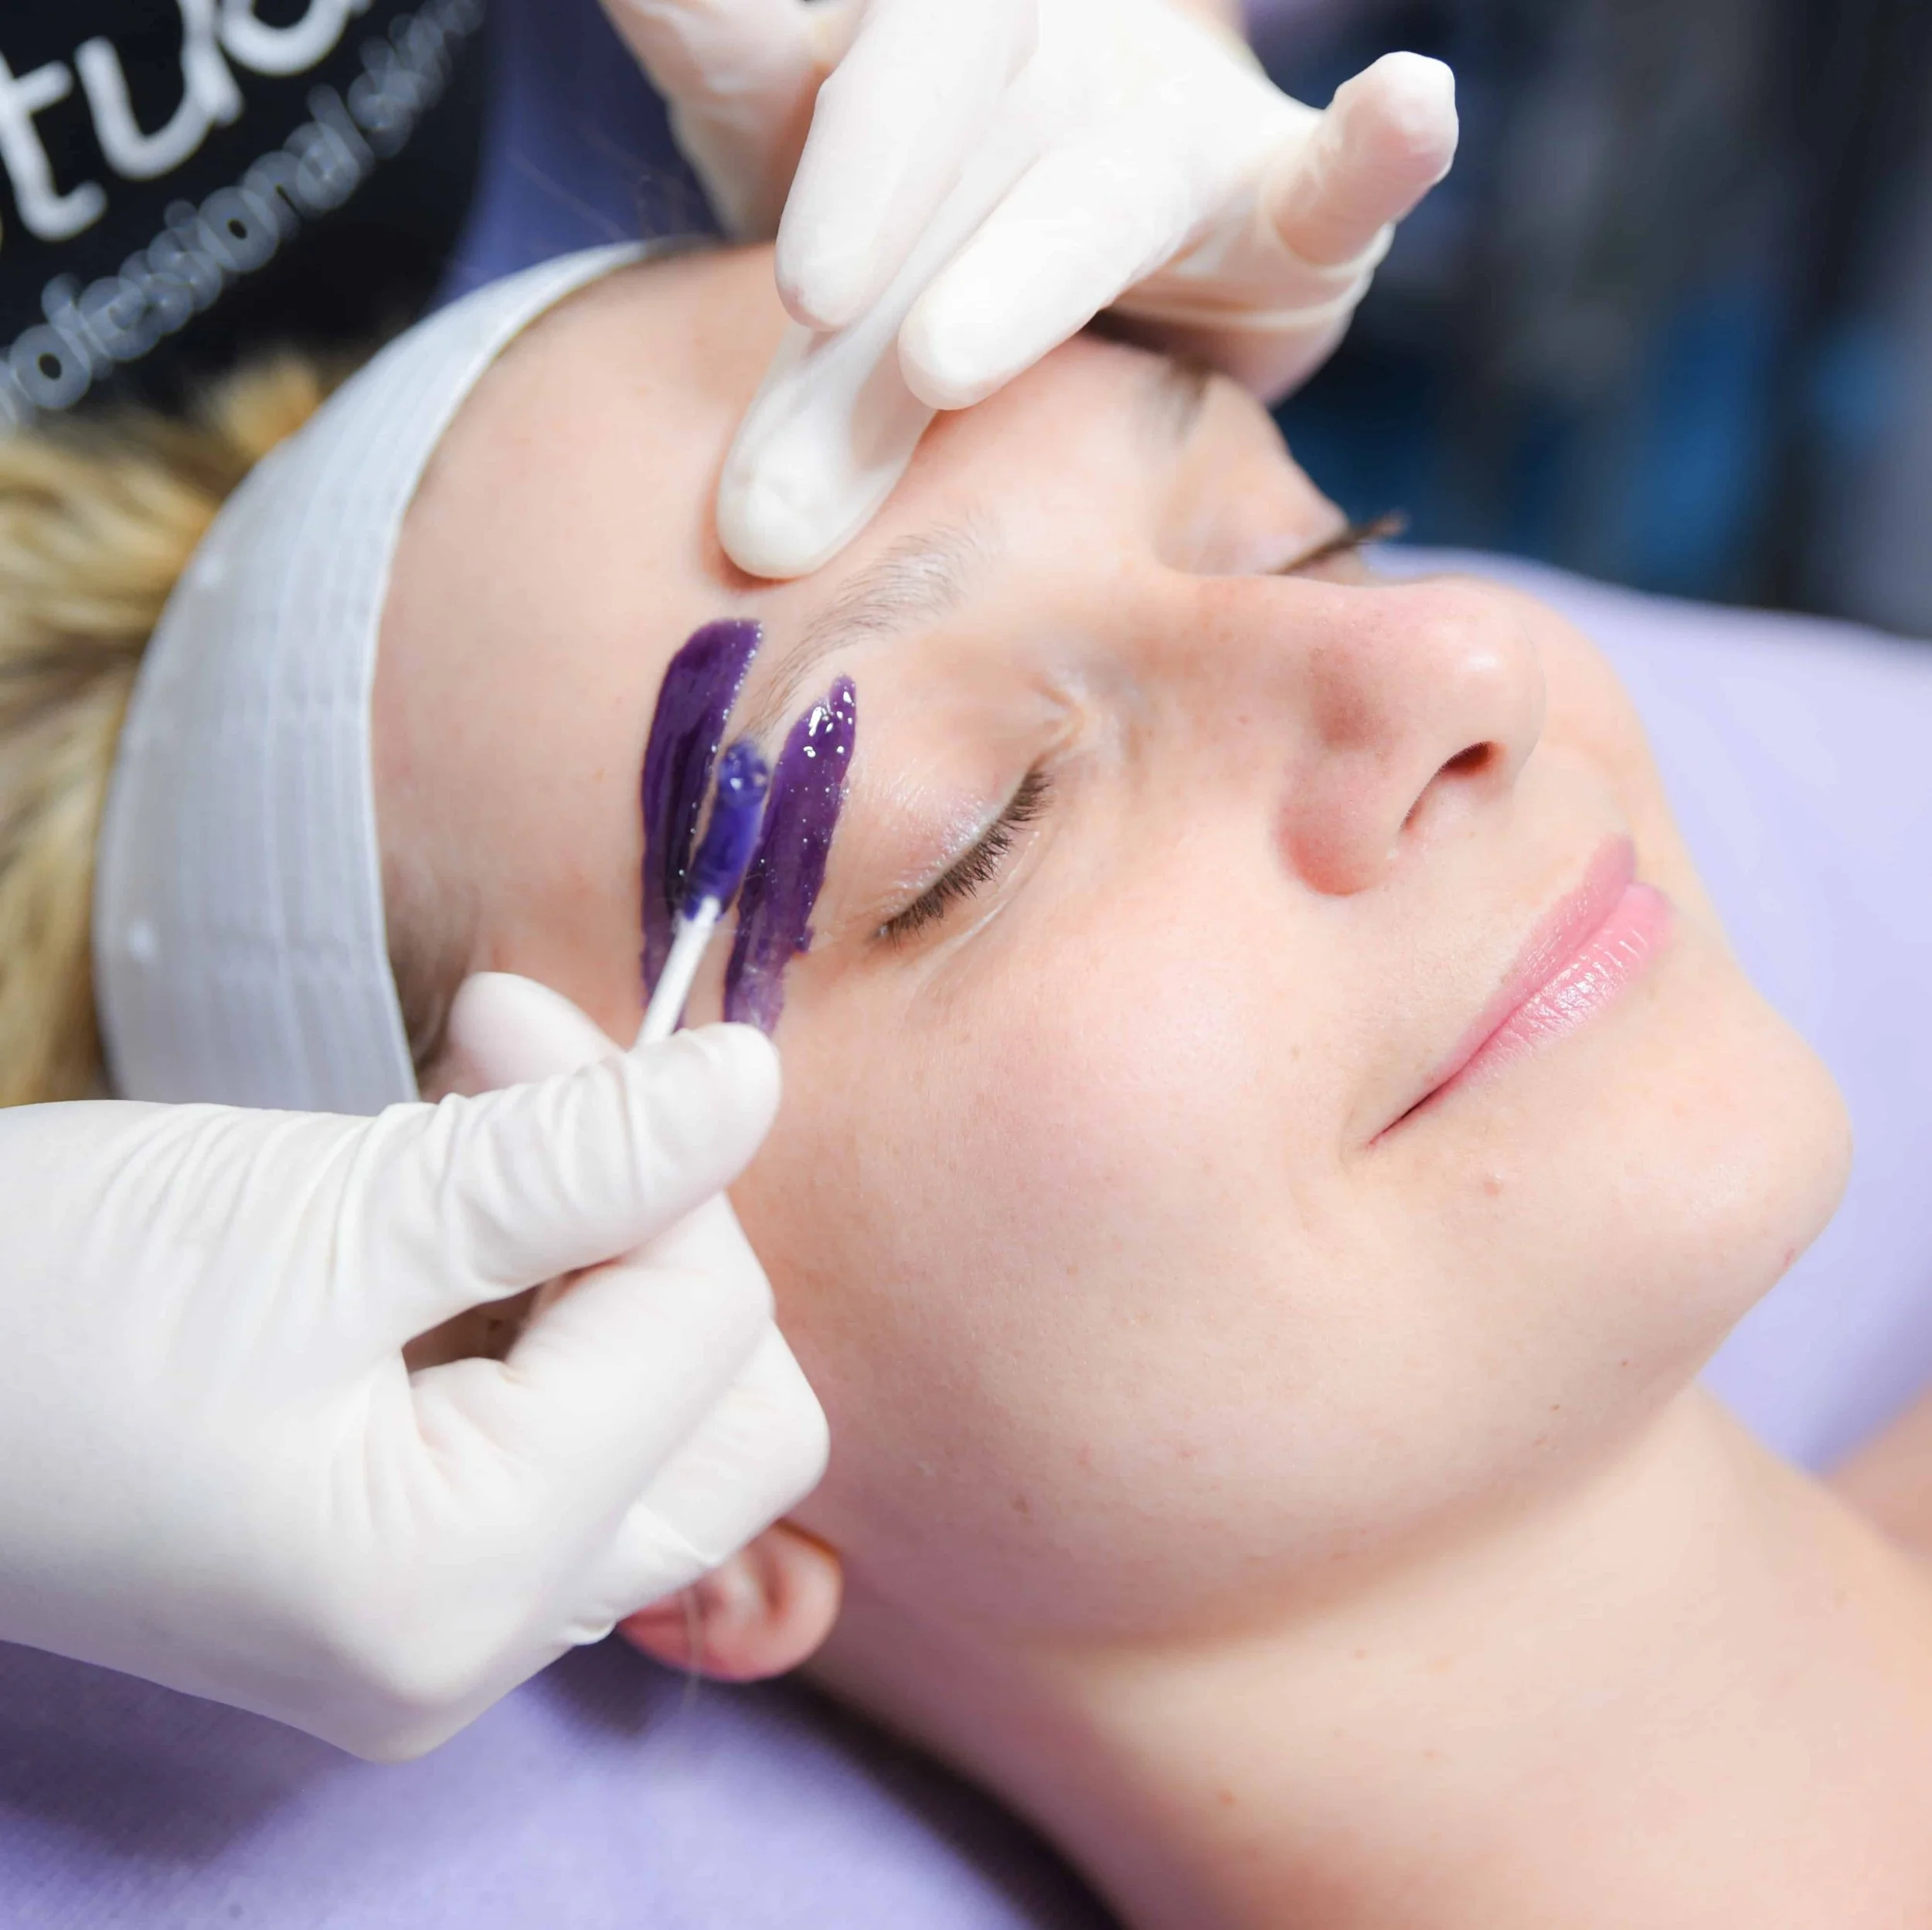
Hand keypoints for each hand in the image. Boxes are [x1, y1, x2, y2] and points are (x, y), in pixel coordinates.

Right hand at [0, 985, 826, 1757]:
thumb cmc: (33, 1307)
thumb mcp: (328, 1210)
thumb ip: (575, 1156)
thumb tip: (754, 1081)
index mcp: (461, 1587)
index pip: (709, 1336)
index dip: (654, 1161)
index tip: (515, 1032)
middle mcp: (480, 1645)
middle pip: (732, 1411)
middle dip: (659, 1222)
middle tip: (516, 1082)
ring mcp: (448, 1619)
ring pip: (669, 1414)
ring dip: (606, 1244)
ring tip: (465, 1111)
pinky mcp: (412, 1561)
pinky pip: (573, 1425)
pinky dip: (546, 1296)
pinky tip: (448, 1196)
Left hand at [600, 0, 1456, 577]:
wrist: (1090, 282)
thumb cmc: (935, 277)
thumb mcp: (843, 306)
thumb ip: (804, 387)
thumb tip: (757, 542)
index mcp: (871, 63)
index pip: (789, 44)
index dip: (717, 26)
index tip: (659, 20)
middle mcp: (1012, 59)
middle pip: (937, 91)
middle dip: (871, 199)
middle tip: (810, 306)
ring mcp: (1151, 123)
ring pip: (1094, 175)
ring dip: (1027, 264)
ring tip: (947, 360)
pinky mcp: (1273, 198)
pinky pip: (1322, 177)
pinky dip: (1371, 155)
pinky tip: (1413, 108)